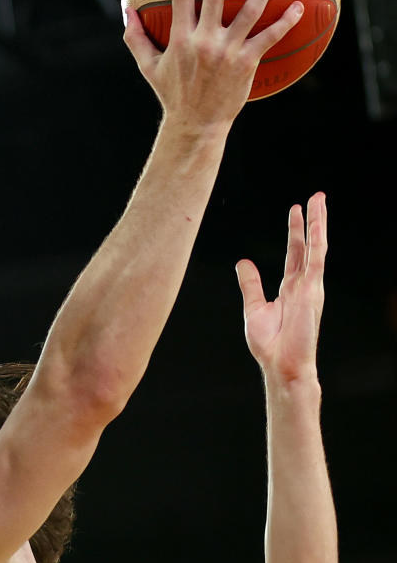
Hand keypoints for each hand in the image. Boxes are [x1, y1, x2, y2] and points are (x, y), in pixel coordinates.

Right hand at [124, 0, 303, 129]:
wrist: (196, 125)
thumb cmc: (173, 95)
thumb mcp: (149, 68)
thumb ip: (136, 39)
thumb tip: (127, 11)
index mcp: (181, 40)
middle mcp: (205, 42)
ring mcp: (228, 52)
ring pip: (249, 12)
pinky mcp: (246, 63)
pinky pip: (269, 37)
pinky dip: (285, 22)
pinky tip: (298, 7)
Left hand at [238, 192, 326, 382]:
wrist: (281, 364)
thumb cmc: (270, 344)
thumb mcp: (254, 308)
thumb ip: (251, 284)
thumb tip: (243, 263)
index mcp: (290, 289)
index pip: (295, 254)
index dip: (295, 233)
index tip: (295, 212)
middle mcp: (303, 284)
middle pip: (308, 245)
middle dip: (310, 221)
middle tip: (314, 199)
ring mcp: (310, 286)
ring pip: (315, 247)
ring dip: (318, 223)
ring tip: (318, 200)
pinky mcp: (312, 290)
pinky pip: (316, 259)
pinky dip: (316, 239)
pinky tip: (317, 222)